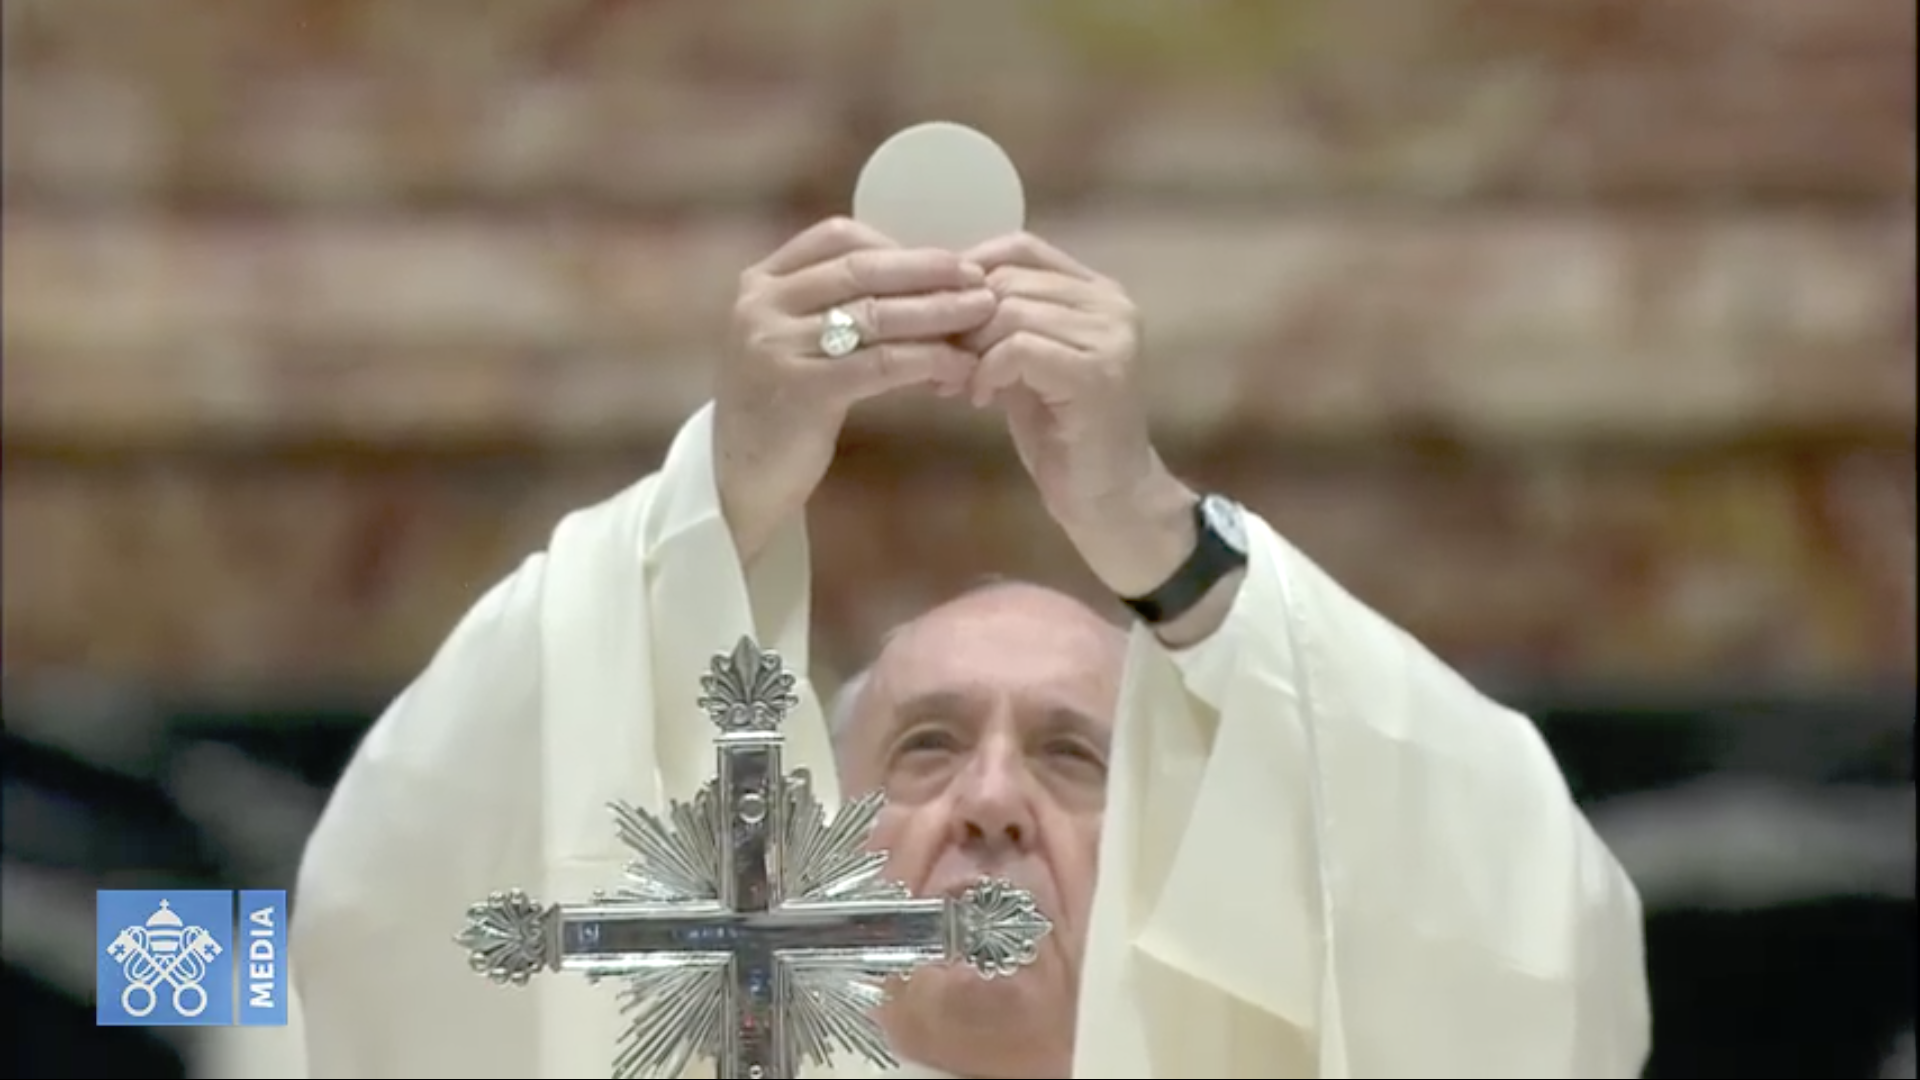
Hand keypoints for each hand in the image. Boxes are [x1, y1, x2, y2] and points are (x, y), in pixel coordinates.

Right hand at [718, 218, 996, 561]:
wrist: (737, 479)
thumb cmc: (778, 408)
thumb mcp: (792, 341)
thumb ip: (833, 305)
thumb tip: (920, 278)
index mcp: (760, 281)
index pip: (838, 237)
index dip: (898, 246)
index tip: (946, 261)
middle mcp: (761, 305)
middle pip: (862, 270)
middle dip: (929, 271)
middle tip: (980, 279)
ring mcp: (776, 345)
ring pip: (876, 315)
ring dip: (938, 313)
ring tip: (984, 315)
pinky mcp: (800, 390)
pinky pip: (879, 363)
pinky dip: (926, 360)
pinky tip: (958, 366)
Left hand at [958, 233, 1196, 594]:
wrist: (1108, 499)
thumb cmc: (1063, 435)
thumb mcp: (1025, 365)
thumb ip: (998, 324)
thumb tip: (933, 291)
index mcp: (1097, 292)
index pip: (1022, 247)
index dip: (969, 271)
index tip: (936, 312)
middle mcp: (1111, 302)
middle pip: (1009, 278)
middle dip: (961, 317)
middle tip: (936, 357)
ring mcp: (1110, 335)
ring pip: (1010, 310)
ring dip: (970, 347)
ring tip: (957, 381)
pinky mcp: (1097, 372)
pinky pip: (1019, 347)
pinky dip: (987, 370)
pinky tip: (979, 399)